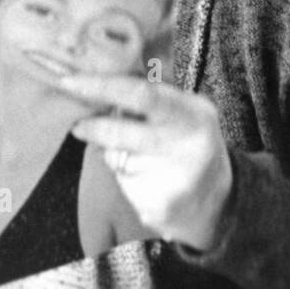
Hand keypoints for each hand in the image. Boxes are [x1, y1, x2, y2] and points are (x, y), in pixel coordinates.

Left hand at [62, 73, 232, 251]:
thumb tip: (97, 83)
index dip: (100, 86)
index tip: (69, 81)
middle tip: (78, 125)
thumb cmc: (192, 144)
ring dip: (113, 152)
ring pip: (117, 157)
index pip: (140, 93)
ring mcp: (172, 180)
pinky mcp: (157, 207)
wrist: (220, 205)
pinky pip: (123, 182)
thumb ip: (151, 97)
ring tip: (138, 156)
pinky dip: (124, 176)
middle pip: (120, 131)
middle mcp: (186, 147)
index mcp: (194, 114)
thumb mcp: (186, 112)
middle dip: (93, 126)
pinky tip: (145, 179)